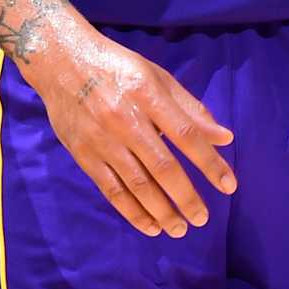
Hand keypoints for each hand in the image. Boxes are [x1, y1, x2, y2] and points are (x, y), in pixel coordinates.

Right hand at [23, 24, 235, 237]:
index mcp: (147, 94)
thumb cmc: (116, 67)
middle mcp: (125, 119)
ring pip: (137, 184)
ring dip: (162, 212)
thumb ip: (190, 109)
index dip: (209, 163)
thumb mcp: (156, 76)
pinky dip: (132, 212)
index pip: (186, 135)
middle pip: (162, 167)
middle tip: (201, 218)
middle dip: (186, 198)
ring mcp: (102, 139)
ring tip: (179, 228)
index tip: (228, 186)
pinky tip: (149, 225)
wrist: (60, 61)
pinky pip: (111, 190)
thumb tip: (225, 138)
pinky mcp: (83, 154)